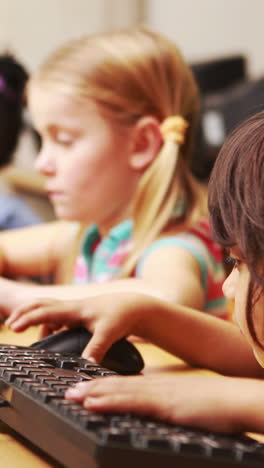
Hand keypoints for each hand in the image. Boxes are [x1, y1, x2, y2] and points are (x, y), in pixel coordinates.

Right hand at [6, 292, 149, 363]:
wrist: (135, 306)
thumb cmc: (122, 316)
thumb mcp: (109, 333)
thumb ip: (96, 349)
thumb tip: (86, 366)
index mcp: (75, 310)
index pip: (45, 312)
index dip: (27, 319)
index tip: (14, 327)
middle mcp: (72, 307)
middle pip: (41, 304)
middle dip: (24, 312)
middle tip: (11, 324)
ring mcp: (76, 309)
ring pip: (49, 308)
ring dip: (35, 317)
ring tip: (26, 330)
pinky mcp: (80, 314)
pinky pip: (58, 315)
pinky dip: (49, 322)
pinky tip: (51, 333)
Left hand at [65, 373, 246, 432]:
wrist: (235, 398)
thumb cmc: (215, 405)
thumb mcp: (188, 405)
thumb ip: (171, 408)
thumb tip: (160, 414)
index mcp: (161, 388)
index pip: (127, 385)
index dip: (105, 386)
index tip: (87, 388)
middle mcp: (156, 387)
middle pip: (118, 386)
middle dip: (92, 388)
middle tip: (70, 389)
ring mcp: (159, 394)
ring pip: (119, 391)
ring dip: (94, 393)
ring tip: (73, 394)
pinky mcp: (164, 404)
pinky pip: (132, 402)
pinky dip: (109, 401)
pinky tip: (94, 402)